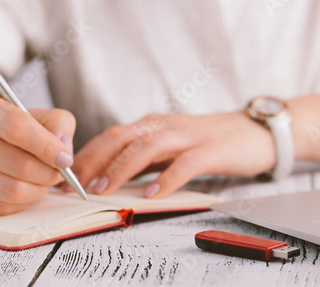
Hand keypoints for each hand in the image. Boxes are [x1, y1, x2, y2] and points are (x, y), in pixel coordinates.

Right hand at [0, 95, 75, 215]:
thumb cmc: (12, 131)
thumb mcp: (38, 116)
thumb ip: (59, 125)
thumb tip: (63, 149)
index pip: (17, 128)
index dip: (47, 147)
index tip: (65, 158)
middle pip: (19, 164)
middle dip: (49, 173)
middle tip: (59, 172)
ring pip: (13, 190)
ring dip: (39, 189)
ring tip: (43, 181)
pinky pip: (2, 207)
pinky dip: (23, 202)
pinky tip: (25, 189)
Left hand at [73, 112, 275, 197]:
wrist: (255, 131)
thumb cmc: (210, 142)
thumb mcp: (172, 148)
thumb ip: (146, 160)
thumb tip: (113, 179)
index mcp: (153, 126)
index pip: (111, 137)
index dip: (85, 155)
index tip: (64, 176)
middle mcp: (165, 126)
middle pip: (120, 138)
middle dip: (92, 161)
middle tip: (72, 185)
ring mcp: (188, 135)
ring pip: (146, 148)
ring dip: (120, 169)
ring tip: (101, 190)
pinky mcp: (211, 149)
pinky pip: (185, 163)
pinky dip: (166, 178)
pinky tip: (152, 194)